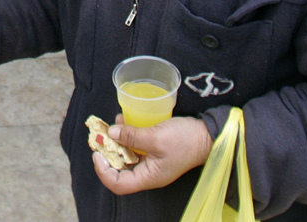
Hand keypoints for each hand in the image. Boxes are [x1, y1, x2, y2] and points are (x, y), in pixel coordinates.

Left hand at [92, 114, 213, 194]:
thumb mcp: (157, 137)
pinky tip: (125, 123)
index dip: (104, 171)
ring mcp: (153, 162)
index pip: (118, 184)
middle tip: (101, 137)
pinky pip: (137, 148)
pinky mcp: (156, 151)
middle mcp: (148, 173)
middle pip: (120, 170)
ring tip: (112, 126)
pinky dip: (128, 137)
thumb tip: (111, 133)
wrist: (209, 135)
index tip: (97, 153)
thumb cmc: (186, 140)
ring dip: (117, 142)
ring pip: (128, 156)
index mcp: (148, 177)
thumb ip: (132, 136)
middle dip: (108, 153)